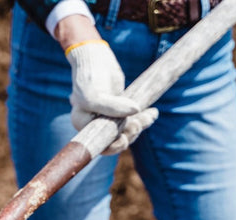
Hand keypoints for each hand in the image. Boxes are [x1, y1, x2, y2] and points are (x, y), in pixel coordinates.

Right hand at [65, 40, 156, 154]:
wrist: (96, 58)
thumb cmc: (89, 76)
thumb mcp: (94, 94)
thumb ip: (111, 107)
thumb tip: (136, 111)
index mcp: (82, 124)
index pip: (98, 145)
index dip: (113, 146)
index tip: (124, 139)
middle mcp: (94, 124)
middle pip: (114, 139)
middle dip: (129, 134)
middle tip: (138, 123)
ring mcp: (108, 117)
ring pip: (126, 130)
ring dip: (140, 125)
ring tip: (150, 115)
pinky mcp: (120, 110)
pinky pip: (133, 119)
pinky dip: (144, 118)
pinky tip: (153, 112)